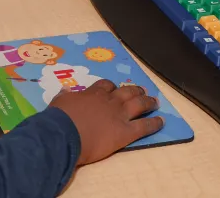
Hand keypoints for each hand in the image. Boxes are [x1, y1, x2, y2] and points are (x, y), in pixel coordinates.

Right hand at [49, 79, 163, 164]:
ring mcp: (119, 115)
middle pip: (127, 91)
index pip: (106, 85)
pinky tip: (161, 122)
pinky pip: (144, 126)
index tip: (114, 88)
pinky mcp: (126, 132)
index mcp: (92, 94)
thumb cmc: (58, 120)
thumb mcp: (58, 103)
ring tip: (155, 102)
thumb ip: (64, 97)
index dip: (112, 87)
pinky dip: (154, 123)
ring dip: (148, 102)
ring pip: (139, 104)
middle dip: (135, 90)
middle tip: (142, 91)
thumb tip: (65, 92)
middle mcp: (109, 101)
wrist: (64, 134)